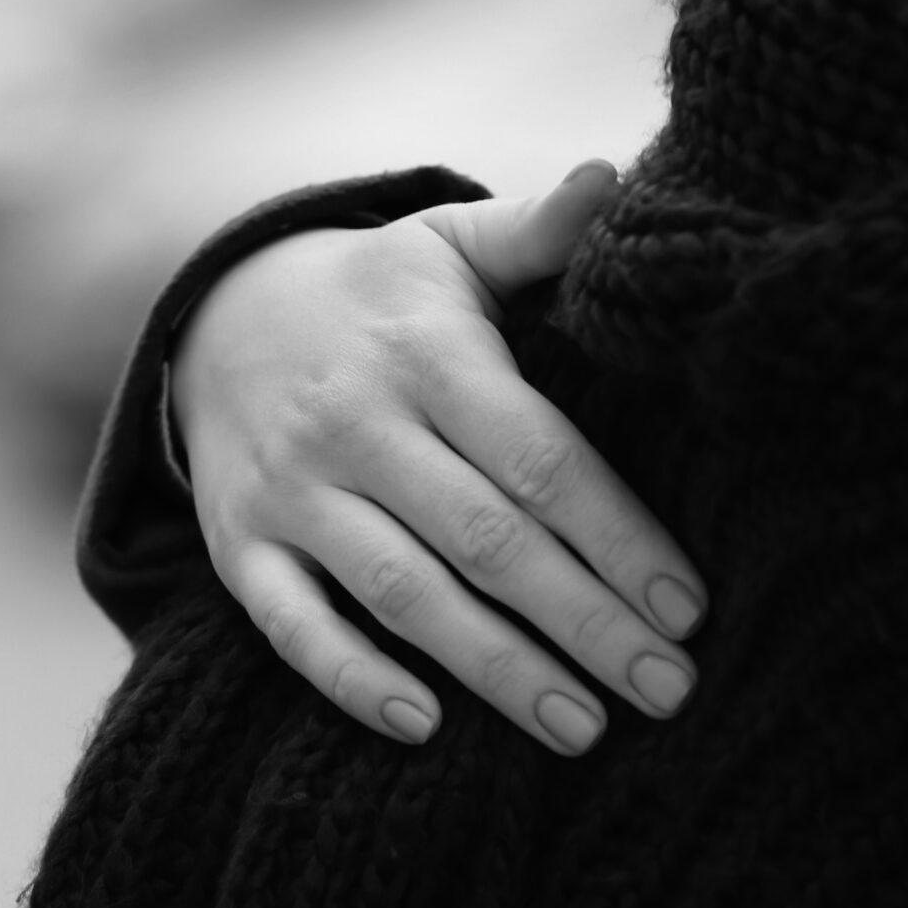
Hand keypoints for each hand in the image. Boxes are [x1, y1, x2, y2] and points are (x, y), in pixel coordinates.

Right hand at [169, 165, 706, 751]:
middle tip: (669, 692)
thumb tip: (615, 180)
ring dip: (495, 669)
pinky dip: (352, 679)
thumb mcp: (450, 245)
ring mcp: (291, 490)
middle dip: (584, 622)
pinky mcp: (239, 545)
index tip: (689, 609)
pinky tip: (425, 726)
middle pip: (486, 539)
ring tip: (583, 728)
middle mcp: (356, 423)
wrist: (217, 313)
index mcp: (427, 354)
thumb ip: (538, 230)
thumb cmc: (379, 295)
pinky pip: (292, 626)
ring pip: (402, 592)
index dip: (617, 538)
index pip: (539, 457)